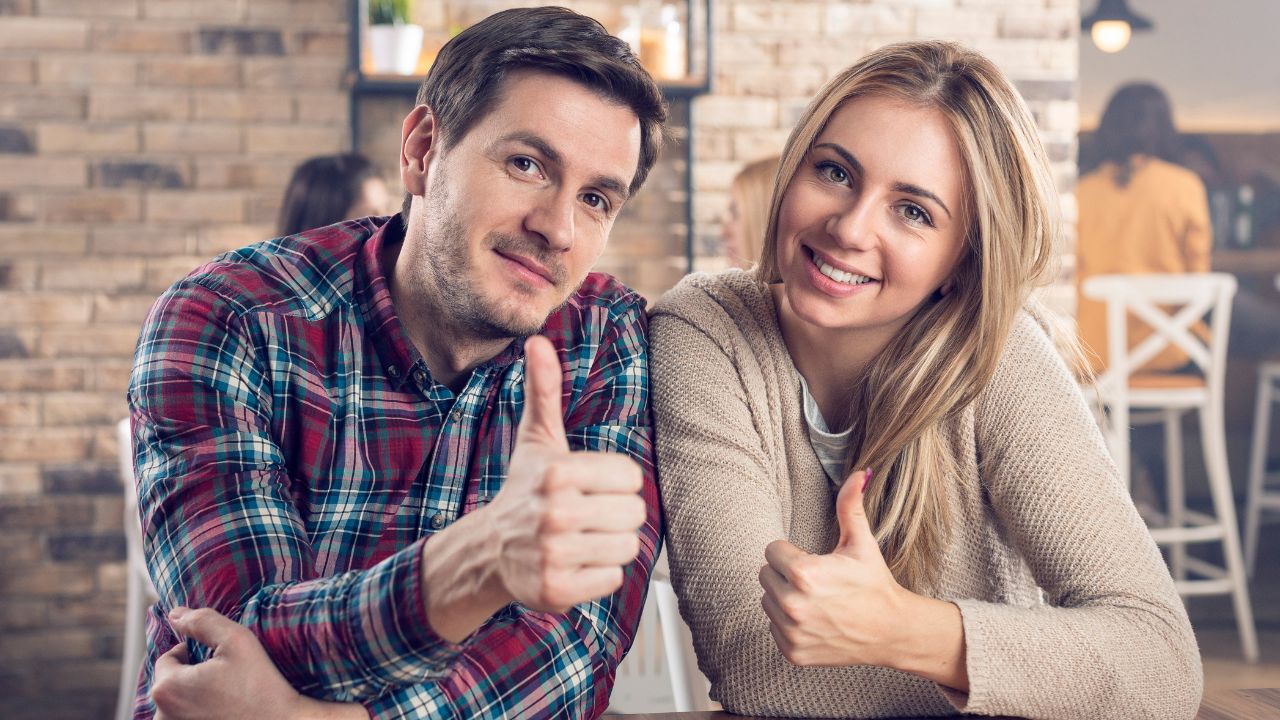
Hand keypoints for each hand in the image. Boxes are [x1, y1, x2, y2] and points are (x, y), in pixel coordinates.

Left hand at [152, 607, 364, 719]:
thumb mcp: (236, 641)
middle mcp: (162, 715)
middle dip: (192, 675)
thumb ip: (202, 622)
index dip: (193, 652)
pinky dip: (200, 713)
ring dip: (194, 697)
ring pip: (177, 704)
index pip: (168, 658)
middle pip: (170, 683)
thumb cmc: (260, 686)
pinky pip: (186, 718)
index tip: (219, 659)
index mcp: (167, 688)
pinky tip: (224, 711)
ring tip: (225, 696)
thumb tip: (175, 614)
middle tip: (225, 677)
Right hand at [486, 335, 646, 612]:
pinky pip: (613, 580)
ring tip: (582, 539)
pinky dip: (600, 576)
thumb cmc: (524, 490)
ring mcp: (554, 554)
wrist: (489, 551)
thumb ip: (544, 390)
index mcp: (558, 472)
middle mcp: (554, 513)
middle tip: (587, 516)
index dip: (616, 483)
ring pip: (627, 548)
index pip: (631, 477)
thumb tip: (537, 341)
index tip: (589, 487)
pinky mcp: (557, 590)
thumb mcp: (536, 439)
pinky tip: (575, 563)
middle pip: (635, 514)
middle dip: (616, 515)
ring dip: (610, 545)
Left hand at [759, 469, 907, 666]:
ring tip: (816, 600)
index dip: (792, 553)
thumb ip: (850, 506)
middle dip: (786, 574)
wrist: (891, 630)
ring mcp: (792, 631)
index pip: (771, 551)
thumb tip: (858, 473)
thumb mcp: (861, 542)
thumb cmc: (874, 583)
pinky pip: (773, 626)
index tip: (814, 561)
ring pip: (767, 601)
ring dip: (785, 597)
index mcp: (804, 574)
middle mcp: (793, 605)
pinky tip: (815, 620)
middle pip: (765, 575)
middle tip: (816, 581)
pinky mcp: (792, 652)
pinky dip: (789, 623)